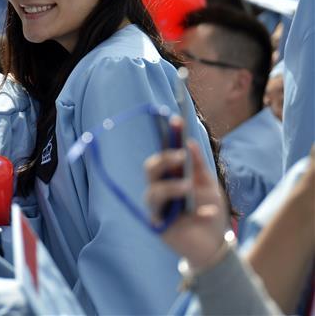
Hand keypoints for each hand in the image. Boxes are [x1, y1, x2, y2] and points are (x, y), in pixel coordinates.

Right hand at [144, 133, 228, 269]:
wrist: (215, 245)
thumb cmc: (209, 212)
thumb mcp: (209, 186)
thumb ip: (198, 166)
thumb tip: (189, 143)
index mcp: (171, 176)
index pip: (165, 153)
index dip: (169, 137)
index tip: (177, 121)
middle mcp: (160, 189)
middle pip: (150, 169)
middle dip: (163, 160)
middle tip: (180, 157)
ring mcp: (157, 207)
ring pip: (152, 192)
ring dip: (171, 187)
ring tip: (188, 188)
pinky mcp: (159, 226)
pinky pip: (168, 216)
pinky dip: (194, 214)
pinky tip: (207, 215)